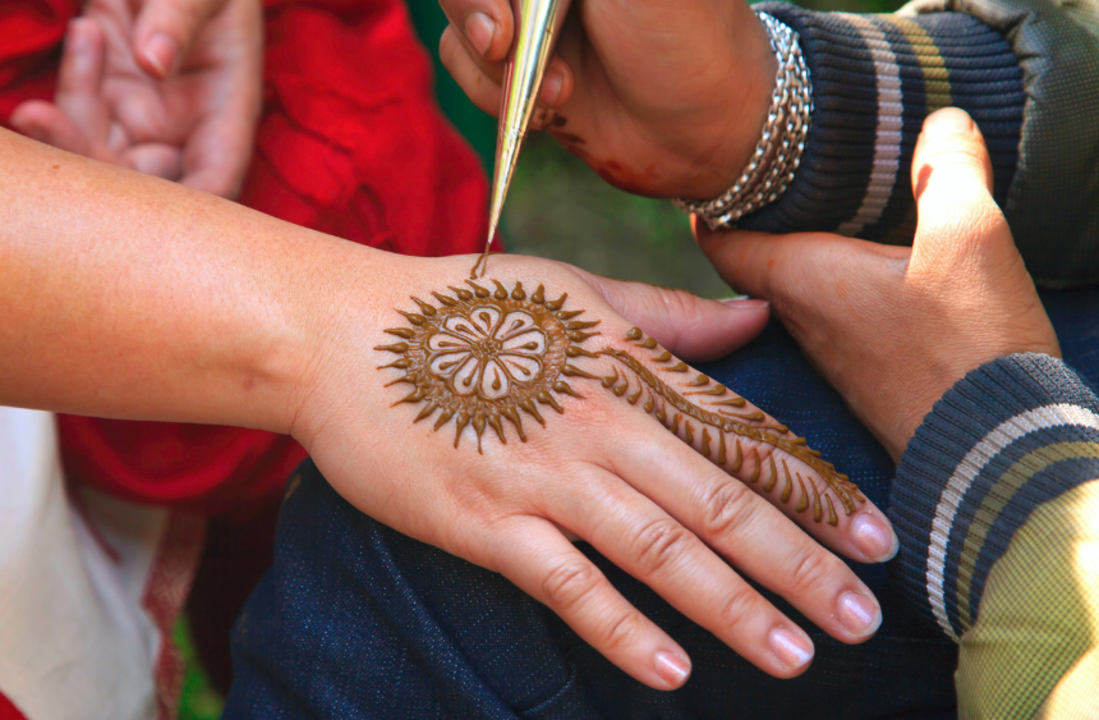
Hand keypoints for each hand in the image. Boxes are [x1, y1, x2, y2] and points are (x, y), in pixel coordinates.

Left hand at [10, 0, 262, 197]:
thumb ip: (182, 15)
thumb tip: (154, 61)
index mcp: (228, 114)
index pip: (210, 187)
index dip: (174, 210)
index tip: (121, 196)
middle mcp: (185, 129)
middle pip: (140, 186)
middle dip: (86, 161)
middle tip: (36, 116)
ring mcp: (142, 115)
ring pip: (97, 156)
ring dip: (66, 118)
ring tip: (84, 33)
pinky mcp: (107, 93)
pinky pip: (77, 114)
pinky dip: (70, 81)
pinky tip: (86, 30)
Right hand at [287, 250, 898, 688]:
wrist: (343, 336)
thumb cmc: (459, 310)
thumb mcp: (569, 291)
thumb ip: (666, 315)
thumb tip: (754, 314)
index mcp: (627, 365)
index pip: (742, 436)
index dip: (817, 491)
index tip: (879, 539)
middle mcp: (600, 423)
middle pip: (720, 501)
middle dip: (802, 564)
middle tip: (866, 617)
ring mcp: (543, 476)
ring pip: (660, 549)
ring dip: (734, 606)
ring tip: (797, 654)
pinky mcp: (485, 523)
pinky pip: (567, 584)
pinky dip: (623, 627)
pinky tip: (673, 670)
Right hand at [436, 0, 774, 197]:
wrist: (704, 129)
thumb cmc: (685, 35)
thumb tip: (526, 2)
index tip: (505, 20)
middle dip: (478, 15)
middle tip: (505, 46)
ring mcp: (525, 14)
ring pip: (457, 24)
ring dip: (496, 68)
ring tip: (562, 90)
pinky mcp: (516, 63)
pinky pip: (463, 65)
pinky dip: (492, 93)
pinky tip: (552, 106)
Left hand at [697, 108, 1061, 460]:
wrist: (995, 454)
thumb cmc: (967, 349)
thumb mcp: (968, 238)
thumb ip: (948, 170)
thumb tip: (940, 119)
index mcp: (799, 279)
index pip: (719, 238)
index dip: (711, 200)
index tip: (715, 167)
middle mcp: (799, 321)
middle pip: (755, 260)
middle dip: (761, 217)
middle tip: (777, 175)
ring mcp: (832, 355)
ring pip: (797, 290)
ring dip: (806, 251)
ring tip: (830, 207)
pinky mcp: (868, 377)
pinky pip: (837, 317)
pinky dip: (844, 285)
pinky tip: (881, 269)